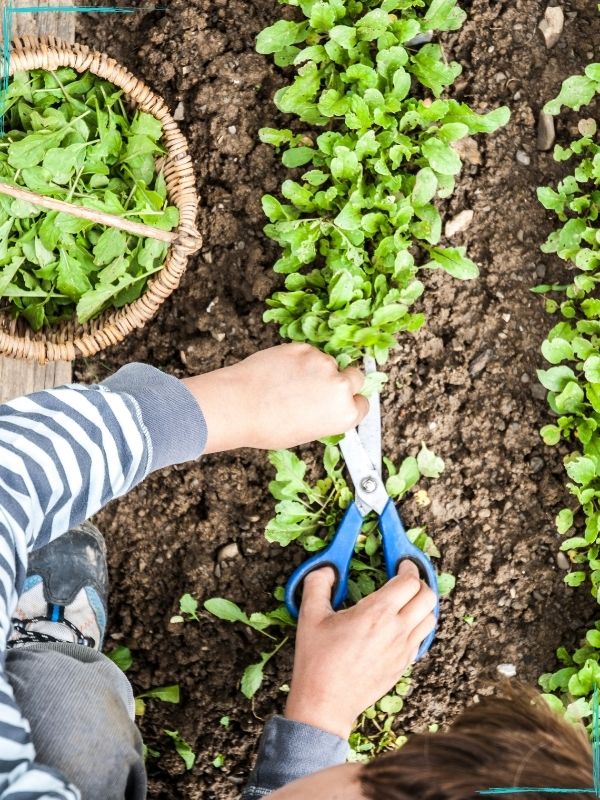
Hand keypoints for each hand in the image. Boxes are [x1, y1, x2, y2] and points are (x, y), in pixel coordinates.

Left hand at [183, 343, 367, 453]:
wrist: (240, 405)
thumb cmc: (268, 427)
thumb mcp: (306, 432)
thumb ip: (326, 416)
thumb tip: (327, 405)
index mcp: (344, 414)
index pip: (363, 404)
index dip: (350, 403)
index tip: (340, 402)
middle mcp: (340, 387)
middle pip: (355, 377)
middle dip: (343, 381)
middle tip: (320, 388)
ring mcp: (323, 363)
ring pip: (328, 362)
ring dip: (316, 369)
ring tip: (289, 383)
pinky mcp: (304, 348)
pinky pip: (309, 353)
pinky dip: (299, 360)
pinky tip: (281, 372)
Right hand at [285, 562, 436, 739]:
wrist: (326, 703)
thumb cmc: (317, 660)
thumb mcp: (310, 616)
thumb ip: (318, 584)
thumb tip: (327, 569)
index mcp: (376, 613)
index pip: (409, 581)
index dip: (408, 567)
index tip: (400, 562)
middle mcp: (396, 629)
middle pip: (428, 597)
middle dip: (419, 583)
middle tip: (404, 580)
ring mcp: (403, 649)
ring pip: (430, 618)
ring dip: (422, 605)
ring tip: (405, 601)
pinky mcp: (403, 665)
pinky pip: (421, 638)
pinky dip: (417, 626)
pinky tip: (400, 625)